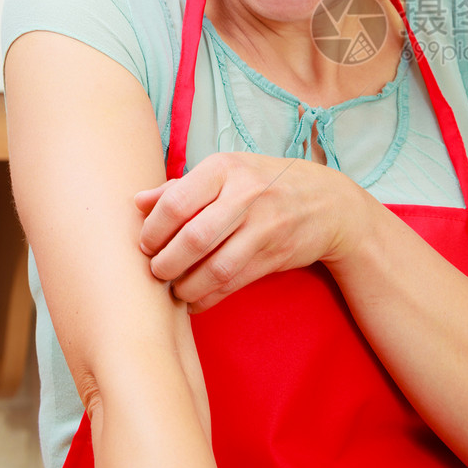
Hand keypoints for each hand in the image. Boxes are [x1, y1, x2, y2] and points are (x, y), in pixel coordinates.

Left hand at [134, 153, 367, 310]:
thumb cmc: (266, 184)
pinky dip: (208, 297)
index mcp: (226, 168)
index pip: (177, 202)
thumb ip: (182, 188)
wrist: (329, 203)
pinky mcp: (276, 254)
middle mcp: (246, 193)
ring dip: (186, 287)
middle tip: (156, 272)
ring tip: (175, 289)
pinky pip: (232, 283)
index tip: (146, 245)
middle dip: (166, 264)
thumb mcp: (228, 172)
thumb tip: (137, 202)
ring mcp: (265, 225)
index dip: (153, 230)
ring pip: (214, 268)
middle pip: (193, 239)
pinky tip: (196, 299)